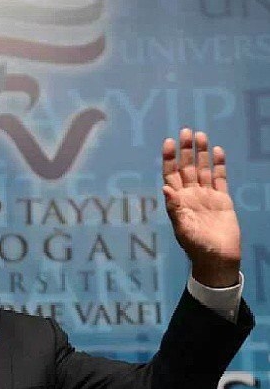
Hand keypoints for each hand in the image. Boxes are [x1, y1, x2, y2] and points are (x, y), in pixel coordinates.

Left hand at [162, 128, 240, 287]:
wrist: (218, 258)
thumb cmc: (197, 247)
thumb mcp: (183, 229)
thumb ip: (175, 208)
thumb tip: (165, 189)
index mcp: (178, 201)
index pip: (171, 175)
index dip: (169, 159)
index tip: (168, 142)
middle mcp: (191, 195)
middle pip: (186, 168)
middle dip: (185, 150)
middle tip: (185, 130)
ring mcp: (207, 196)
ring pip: (202, 169)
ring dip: (201, 153)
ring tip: (201, 135)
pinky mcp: (222, 200)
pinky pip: (220, 178)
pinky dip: (218, 165)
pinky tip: (217, 152)